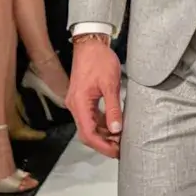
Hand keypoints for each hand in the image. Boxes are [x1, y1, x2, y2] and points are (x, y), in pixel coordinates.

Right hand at [66, 39, 121, 157]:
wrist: (90, 44)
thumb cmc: (100, 60)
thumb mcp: (110, 84)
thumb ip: (113, 108)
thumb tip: (116, 129)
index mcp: (80, 104)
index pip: (89, 134)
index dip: (103, 146)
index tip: (116, 152)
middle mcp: (75, 106)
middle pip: (87, 133)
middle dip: (103, 143)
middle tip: (120, 148)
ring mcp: (77, 103)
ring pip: (89, 126)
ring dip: (103, 134)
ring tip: (120, 139)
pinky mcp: (82, 98)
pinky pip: (90, 117)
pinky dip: (101, 124)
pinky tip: (113, 125)